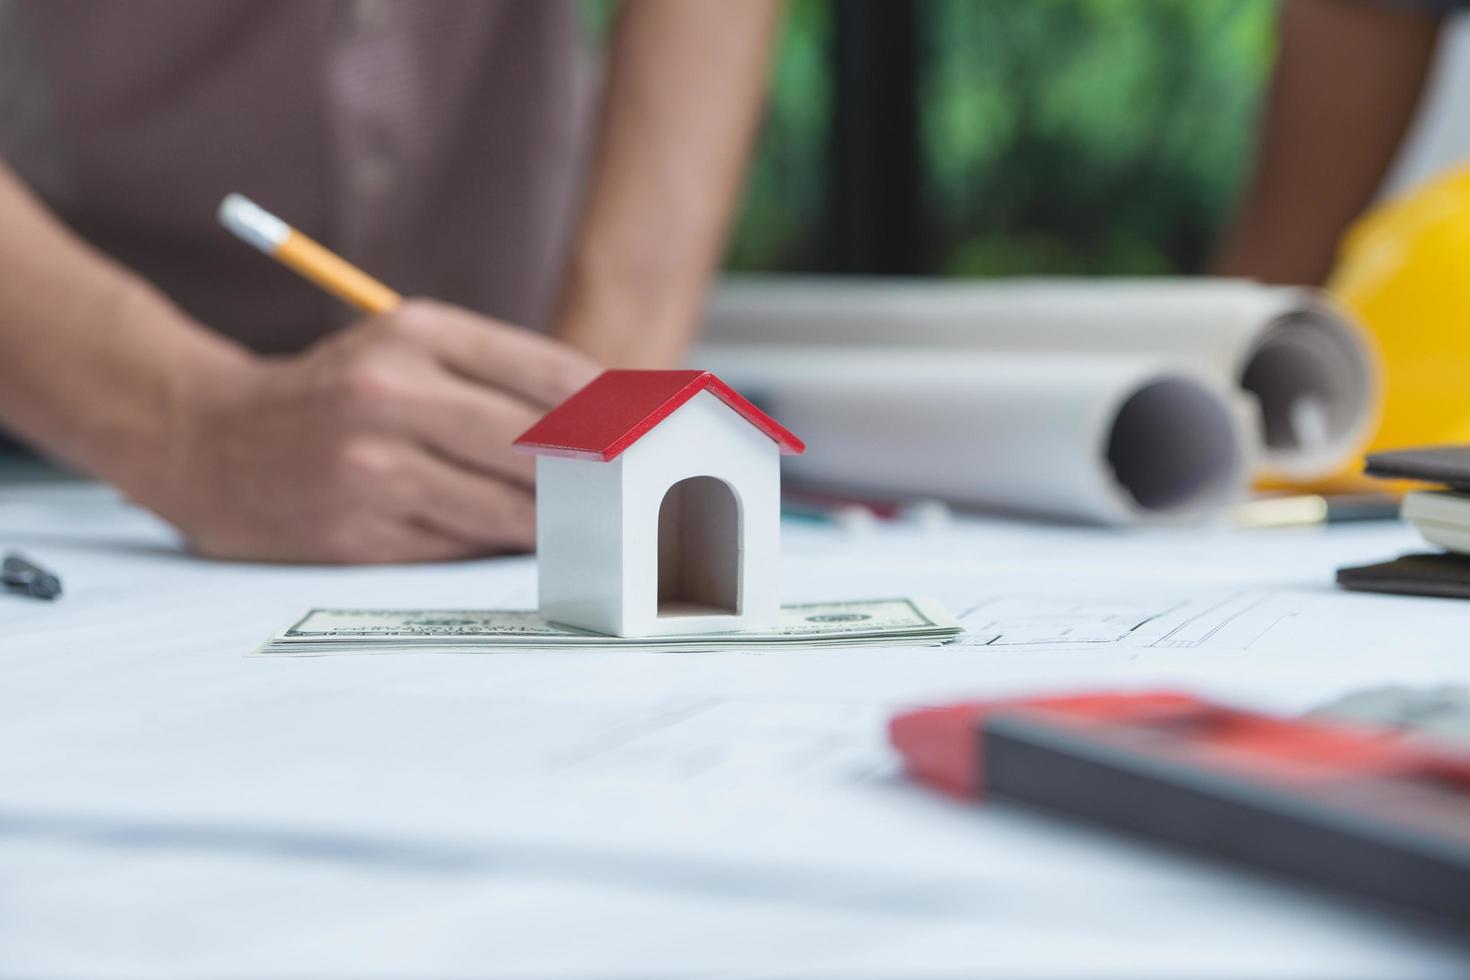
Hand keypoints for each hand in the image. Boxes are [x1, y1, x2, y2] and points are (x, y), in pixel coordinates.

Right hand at [151, 300, 599, 562]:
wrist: (208, 440)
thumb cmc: (334, 392)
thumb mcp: (406, 347)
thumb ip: (499, 373)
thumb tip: (606, 418)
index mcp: (416, 334)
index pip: (550, 375)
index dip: (614, 412)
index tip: (651, 433)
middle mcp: (394, 396)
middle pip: (540, 446)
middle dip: (599, 473)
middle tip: (640, 490)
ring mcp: (374, 470)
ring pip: (510, 508)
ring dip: (562, 522)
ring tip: (598, 525)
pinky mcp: (361, 535)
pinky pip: (464, 545)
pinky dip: (501, 545)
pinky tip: (525, 541)